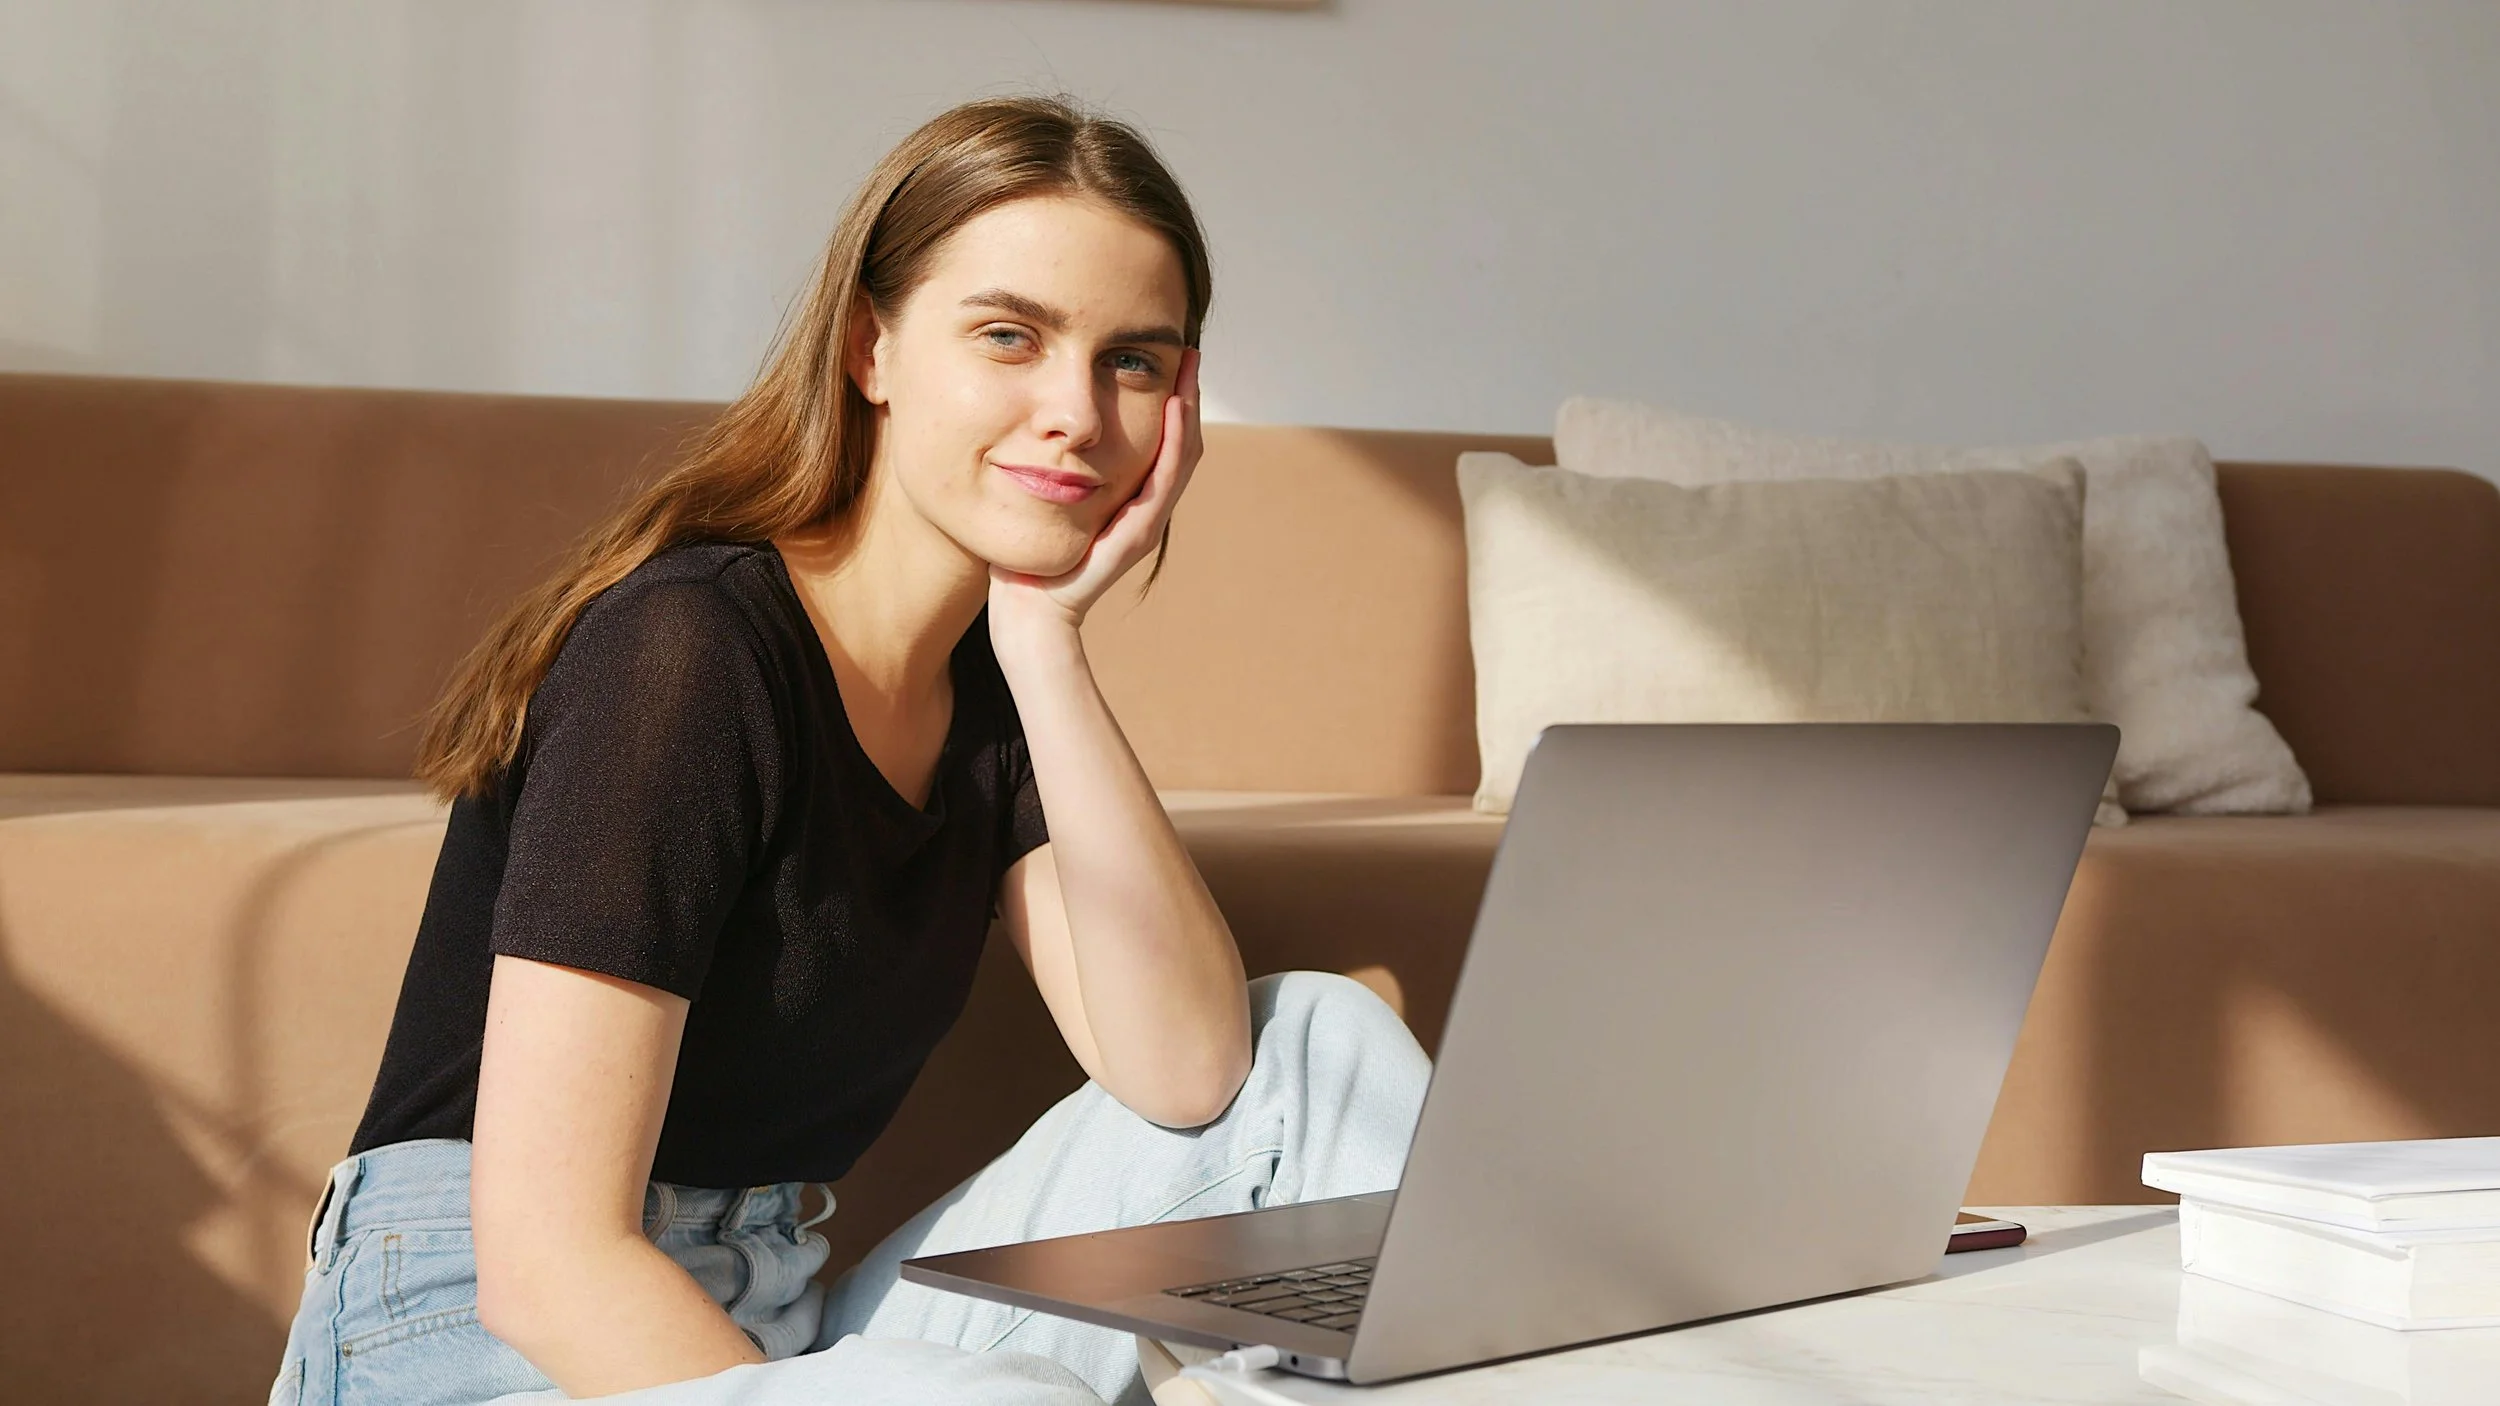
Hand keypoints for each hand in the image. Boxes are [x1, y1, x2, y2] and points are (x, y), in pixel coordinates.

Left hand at [988, 348, 1200, 645]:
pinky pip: (1162, 482)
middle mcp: (1145, 510)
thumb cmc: (1025, 560)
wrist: (1025, 612)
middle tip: (1191, 351)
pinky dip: (1173, 443)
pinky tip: (1173, 409)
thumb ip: (1051, 467)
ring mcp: (1144, 524)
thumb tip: (1039, 425)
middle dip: (1188, 394)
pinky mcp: (1135, 536)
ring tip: (1190, 368)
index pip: (1163, 442)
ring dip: (1188, 409)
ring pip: (1182, 457)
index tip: (1170, 357)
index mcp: (1129, 500)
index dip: (1172, 401)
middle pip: (1182, 443)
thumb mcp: (1042, 498)